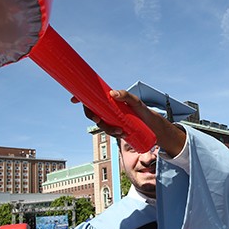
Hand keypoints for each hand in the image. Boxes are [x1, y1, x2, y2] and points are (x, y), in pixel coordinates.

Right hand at [71, 90, 185, 155]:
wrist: (154, 127)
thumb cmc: (144, 112)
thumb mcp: (137, 103)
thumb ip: (126, 96)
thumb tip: (112, 94)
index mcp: (110, 100)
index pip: (93, 97)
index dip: (81, 97)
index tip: (74, 99)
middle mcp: (109, 110)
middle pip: (93, 112)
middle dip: (92, 116)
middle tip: (99, 119)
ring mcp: (112, 120)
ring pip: (101, 124)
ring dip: (106, 128)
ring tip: (120, 130)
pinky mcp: (116, 129)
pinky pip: (109, 132)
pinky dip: (113, 134)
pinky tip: (122, 134)